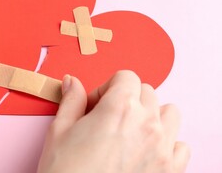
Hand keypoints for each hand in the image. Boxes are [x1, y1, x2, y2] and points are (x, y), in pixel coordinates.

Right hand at [38, 71, 189, 172]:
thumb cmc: (67, 172)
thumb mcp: (59, 130)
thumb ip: (71, 100)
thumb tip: (72, 83)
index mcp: (120, 108)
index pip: (126, 77)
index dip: (106, 87)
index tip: (94, 103)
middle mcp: (147, 124)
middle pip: (147, 92)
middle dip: (126, 98)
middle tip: (106, 117)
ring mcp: (162, 148)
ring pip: (169, 114)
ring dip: (151, 115)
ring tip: (130, 130)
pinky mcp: (170, 170)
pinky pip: (180, 145)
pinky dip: (167, 143)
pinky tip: (145, 150)